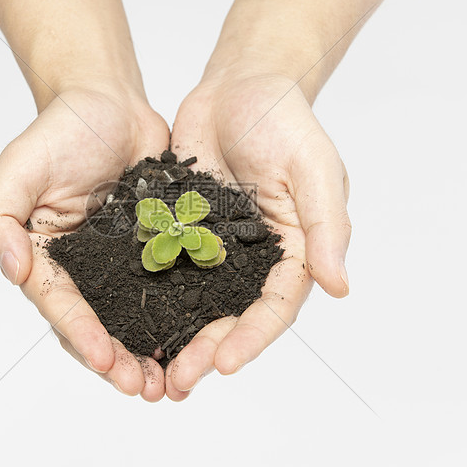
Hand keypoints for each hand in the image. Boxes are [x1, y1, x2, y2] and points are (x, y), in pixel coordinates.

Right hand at [0, 89, 170, 400]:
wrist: (110, 103)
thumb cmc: (60, 131)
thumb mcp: (18, 168)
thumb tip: (13, 271)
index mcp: (47, 258)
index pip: (61, 305)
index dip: (81, 335)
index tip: (106, 361)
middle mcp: (85, 269)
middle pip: (99, 325)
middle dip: (119, 362)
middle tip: (145, 389)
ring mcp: (123, 262)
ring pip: (136, 318)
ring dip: (151, 352)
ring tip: (173, 382)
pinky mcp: (158, 248)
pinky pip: (171, 288)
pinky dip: (182, 318)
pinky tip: (200, 339)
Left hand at [166, 74, 350, 399]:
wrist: (240, 85)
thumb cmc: (287, 122)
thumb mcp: (314, 169)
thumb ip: (327, 227)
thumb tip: (340, 287)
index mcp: (294, 251)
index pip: (275, 306)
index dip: (253, 337)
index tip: (226, 363)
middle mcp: (253, 258)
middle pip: (232, 315)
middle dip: (209, 349)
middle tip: (180, 381)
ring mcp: (215, 246)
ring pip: (196, 302)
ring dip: (178, 336)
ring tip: (153, 369)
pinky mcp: (183, 229)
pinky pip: (167, 269)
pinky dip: (151, 297)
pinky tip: (127, 321)